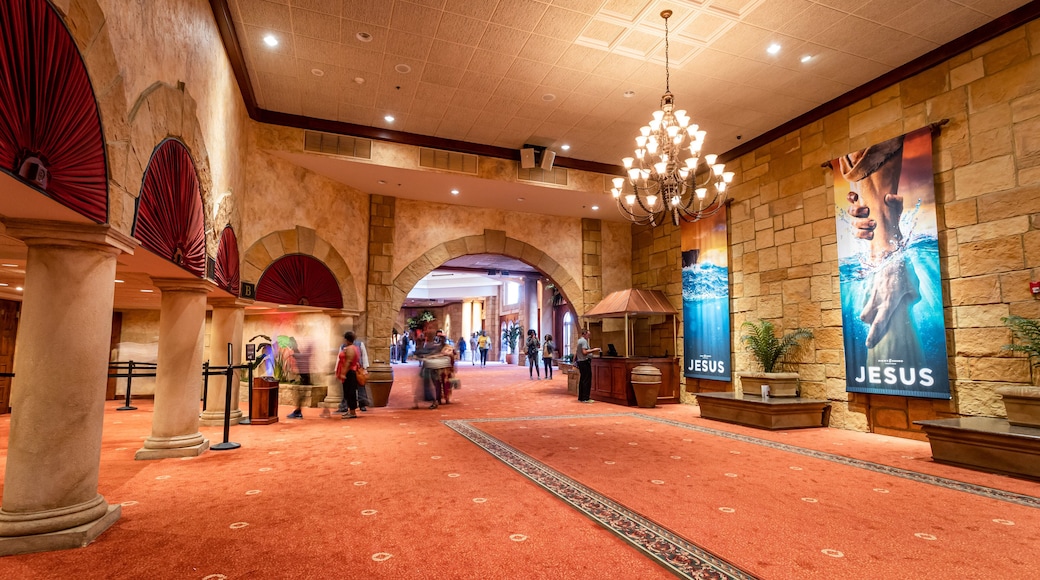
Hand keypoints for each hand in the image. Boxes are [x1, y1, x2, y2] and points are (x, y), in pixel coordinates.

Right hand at [842, 145, 904, 260]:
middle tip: (867, 212)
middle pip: (851, 210)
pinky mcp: (863, 236)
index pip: (853, 197)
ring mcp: (861, 224)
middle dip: (857, 211)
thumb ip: (896, 200)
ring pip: (852, 223)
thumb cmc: (895, 215)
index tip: (856, 198)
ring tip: (872, 226)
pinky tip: (871, 236)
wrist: (897, 235)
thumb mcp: (898, 205)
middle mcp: (862, 211)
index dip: (851, 197)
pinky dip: (862, 235)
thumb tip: (891, 197)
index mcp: (867, 200)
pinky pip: (855, 235)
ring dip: (861, 224)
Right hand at [860, 258, 919, 347]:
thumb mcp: (913, 287)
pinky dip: (873, 304)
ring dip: (868, 315)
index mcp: (889, 302)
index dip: (874, 335)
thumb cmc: (902, 273)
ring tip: (877, 313)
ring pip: (864, 311)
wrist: (889, 257)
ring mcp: (873, 294)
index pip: (879, 322)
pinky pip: (869, 301)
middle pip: (866, 319)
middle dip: (869, 325)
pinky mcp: (871, 289)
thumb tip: (911, 302)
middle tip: (874, 328)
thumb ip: (912, 297)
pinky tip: (882, 298)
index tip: (868, 344)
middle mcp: (879, 300)